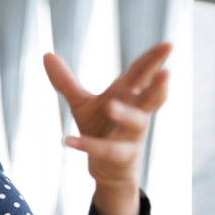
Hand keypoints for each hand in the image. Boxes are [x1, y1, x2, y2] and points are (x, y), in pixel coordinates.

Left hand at [44, 41, 172, 214]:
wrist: (107, 169)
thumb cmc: (101, 129)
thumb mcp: (82, 103)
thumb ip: (66, 81)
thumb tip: (47, 54)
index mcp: (129, 95)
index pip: (142, 73)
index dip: (154, 59)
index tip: (168, 45)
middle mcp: (137, 113)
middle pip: (153, 97)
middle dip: (159, 85)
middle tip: (166, 72)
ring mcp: (132, 136)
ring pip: (136, 123)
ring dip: (125, 114)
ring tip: (110, 106)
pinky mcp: (122, 157)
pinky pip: (107, 150)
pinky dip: (88, 145)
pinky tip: (67, 140)